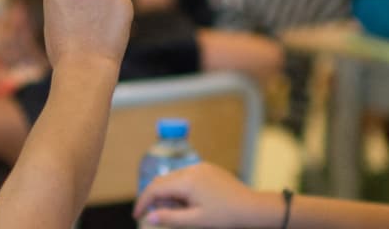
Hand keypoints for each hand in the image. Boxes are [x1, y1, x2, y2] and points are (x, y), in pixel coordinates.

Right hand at [133, 163, 278, 227]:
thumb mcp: (195, 220)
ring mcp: (200, 167)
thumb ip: (170, 218)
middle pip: (163, 180)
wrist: (251, 207)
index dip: (143, 201)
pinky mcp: (208, 169)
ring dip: (168, 194)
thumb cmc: (225, 216)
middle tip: (155, 216)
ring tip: (175, 212)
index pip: (156, 188)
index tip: (137, 214)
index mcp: (187, 181)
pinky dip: (180, 189)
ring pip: (174, 178)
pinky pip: (186, 176)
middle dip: (155, 198)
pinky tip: (187, 204)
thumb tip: (149, 216)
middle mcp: (192, 169)